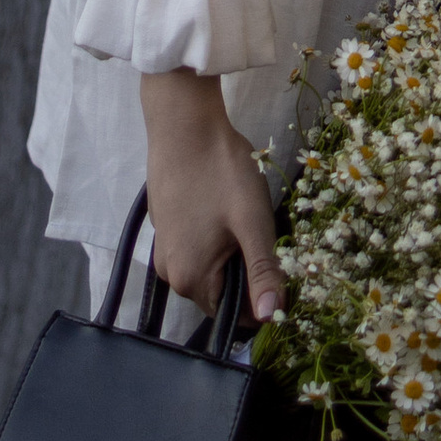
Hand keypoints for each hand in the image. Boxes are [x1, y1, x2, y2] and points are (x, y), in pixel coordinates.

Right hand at [139, 67, 283, 316]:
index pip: (237, 314)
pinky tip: (221, 204)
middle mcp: (171, 274)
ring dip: (231, 250)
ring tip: (240, 213)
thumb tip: (273, 316)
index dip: (264, 293)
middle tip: (258, 228)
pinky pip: (195, 248)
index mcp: (191, 280)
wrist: (183, 124)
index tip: (278, 260)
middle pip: (222, 291)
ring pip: (210, 268)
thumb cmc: (220, 171)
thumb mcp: (252, 222)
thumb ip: (263, 272)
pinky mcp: (163, 228)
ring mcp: (163, 250)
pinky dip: (214, 235)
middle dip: (246, 268)